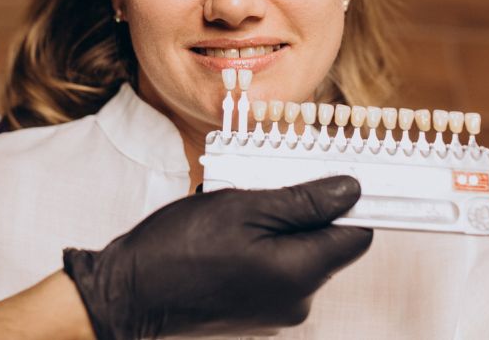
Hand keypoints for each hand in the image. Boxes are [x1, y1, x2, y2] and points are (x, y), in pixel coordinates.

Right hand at [63, 176, 371, 339]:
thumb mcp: (243, 207)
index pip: (357, 235)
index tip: (328, 175)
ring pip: (298, 255)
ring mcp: (276, 312)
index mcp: (299, 274)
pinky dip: (261, 249)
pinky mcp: (256, 314)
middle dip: (302, 211)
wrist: (131, 293)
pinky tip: (225, 236)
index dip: (348, 202)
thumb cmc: (179, 247)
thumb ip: (302, 201)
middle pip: (326, 244)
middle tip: (261, 187)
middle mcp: (297, 301)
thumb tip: (350, 190)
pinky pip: (275, 272)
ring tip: (234, 211)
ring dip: (277, 228)